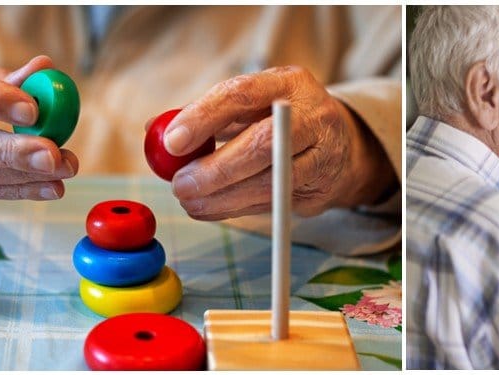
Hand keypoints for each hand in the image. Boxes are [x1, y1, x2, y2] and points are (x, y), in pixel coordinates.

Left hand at [164, 66, 391, 219]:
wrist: (342, 145)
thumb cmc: (278, 119)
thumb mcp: (250, 104)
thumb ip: (207, 113)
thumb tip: (156, 130)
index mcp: (289, 83)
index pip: (244, 94)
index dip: (204, 118)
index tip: (172, 142)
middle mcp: (313, 115)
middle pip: (263, 144)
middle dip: (215, 169)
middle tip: (180, 185)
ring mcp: (324, 153)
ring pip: (270, 182)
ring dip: (223, 197)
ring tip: (189, 201)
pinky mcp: (323, 188)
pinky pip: (274, 204)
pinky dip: (236, 209)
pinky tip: (211, 208)